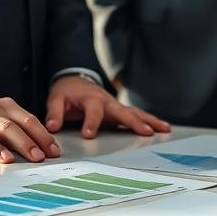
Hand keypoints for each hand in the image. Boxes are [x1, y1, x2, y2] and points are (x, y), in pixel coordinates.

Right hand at [0, 97, 61, 163]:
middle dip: (25, 143)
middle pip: (8, 127)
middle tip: (38, 157)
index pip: (27, 120)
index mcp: (4, 107)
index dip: (41, 135)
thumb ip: (21, 129)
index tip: (53, 150)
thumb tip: (46, 147)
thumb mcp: (2, 117)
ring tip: (8, 159)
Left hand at [45, 75, 170, 138]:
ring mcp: (116, 106)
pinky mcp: (120, 111)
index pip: (93, 111)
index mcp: (92, 98)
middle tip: (147, 132)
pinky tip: (162, 128)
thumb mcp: (56, 99)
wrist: (76, 80)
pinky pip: (137, 115)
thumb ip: (54, 113)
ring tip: (165, 129)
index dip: (91, 123)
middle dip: (136, 122)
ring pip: (136, 113)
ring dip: (151, 120)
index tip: (89, 135)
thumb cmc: (67, 92)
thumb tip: (52, 127)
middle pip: (124, 111)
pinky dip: (150, 120)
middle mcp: (108, 101)